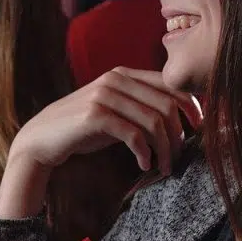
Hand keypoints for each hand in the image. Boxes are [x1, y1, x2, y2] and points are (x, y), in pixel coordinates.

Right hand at [0, 68, 201, 218]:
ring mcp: (105, 95)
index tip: (199, 128)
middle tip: (178, 157)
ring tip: (164, 167)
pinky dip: (145, 153)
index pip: (170, 84)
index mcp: (124, 73)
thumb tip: (179, 119)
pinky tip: (144, 165)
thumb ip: (139, 106)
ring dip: (165, 149)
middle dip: (179, 134)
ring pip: (154, 121)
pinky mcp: (95, 116)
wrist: (42, 139)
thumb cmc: (83, 129)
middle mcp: (116, 79)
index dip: (191, 105)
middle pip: (167, 104)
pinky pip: (134, 134)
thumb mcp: (115, 111)